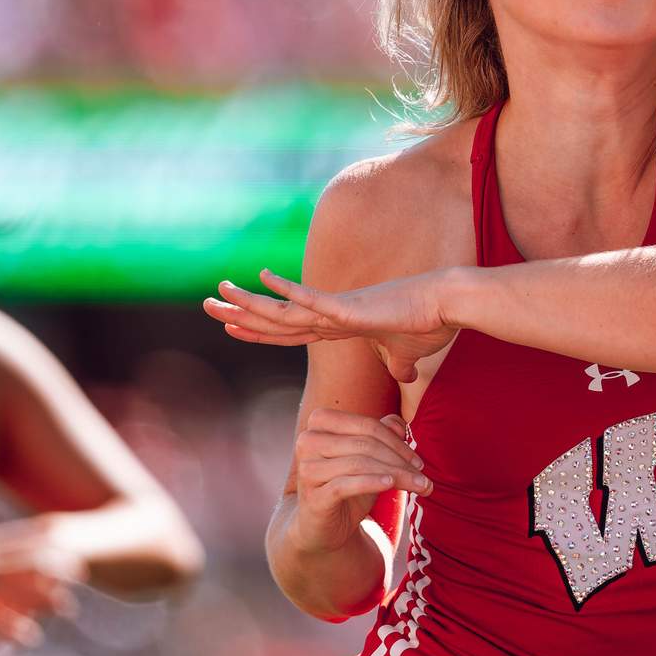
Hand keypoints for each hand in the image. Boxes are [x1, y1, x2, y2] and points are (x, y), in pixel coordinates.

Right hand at [0, 526, 84, 647]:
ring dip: (44, 600)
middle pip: (28, 562)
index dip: (45, 539)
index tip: (67, 537)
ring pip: (19, 591)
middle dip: (56, 568)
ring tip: (67, 609)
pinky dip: (13, 628)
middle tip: (81, 572)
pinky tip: (30, 637)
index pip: (20, 539)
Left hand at [205, 269, 458, 383]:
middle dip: (240, 313)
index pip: (289, 331)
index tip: (232, 326)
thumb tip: (404, 378)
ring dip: (250, 304)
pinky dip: (289, 291)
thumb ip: (399, 365)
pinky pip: (314, 298)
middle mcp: (331, 314)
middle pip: (277, 318)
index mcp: (339, 325)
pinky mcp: (352, 307)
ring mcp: (338, 308)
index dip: (259, 331)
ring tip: (219, 294)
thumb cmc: (430, 325)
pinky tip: (266, 277)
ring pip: (284, 310)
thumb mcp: (408, 355)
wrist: (447, 304)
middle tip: (208, 304)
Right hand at [282, 410, 430, 555]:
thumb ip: (382, 435)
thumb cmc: (347, 485)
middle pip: (366, 444)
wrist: (322, 526)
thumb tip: (400, 424)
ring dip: (395, 475)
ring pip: (360, 464)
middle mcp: (308, 441)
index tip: (419, 462)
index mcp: (321, 422)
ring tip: (418, 486)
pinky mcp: (313, 496)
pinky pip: (346, 484)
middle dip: (400, 461)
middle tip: (423, 478)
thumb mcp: (368, 458)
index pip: (368, 425)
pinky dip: (372, 482)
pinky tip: (390, 485)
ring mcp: (307, 468)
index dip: (397, 442)